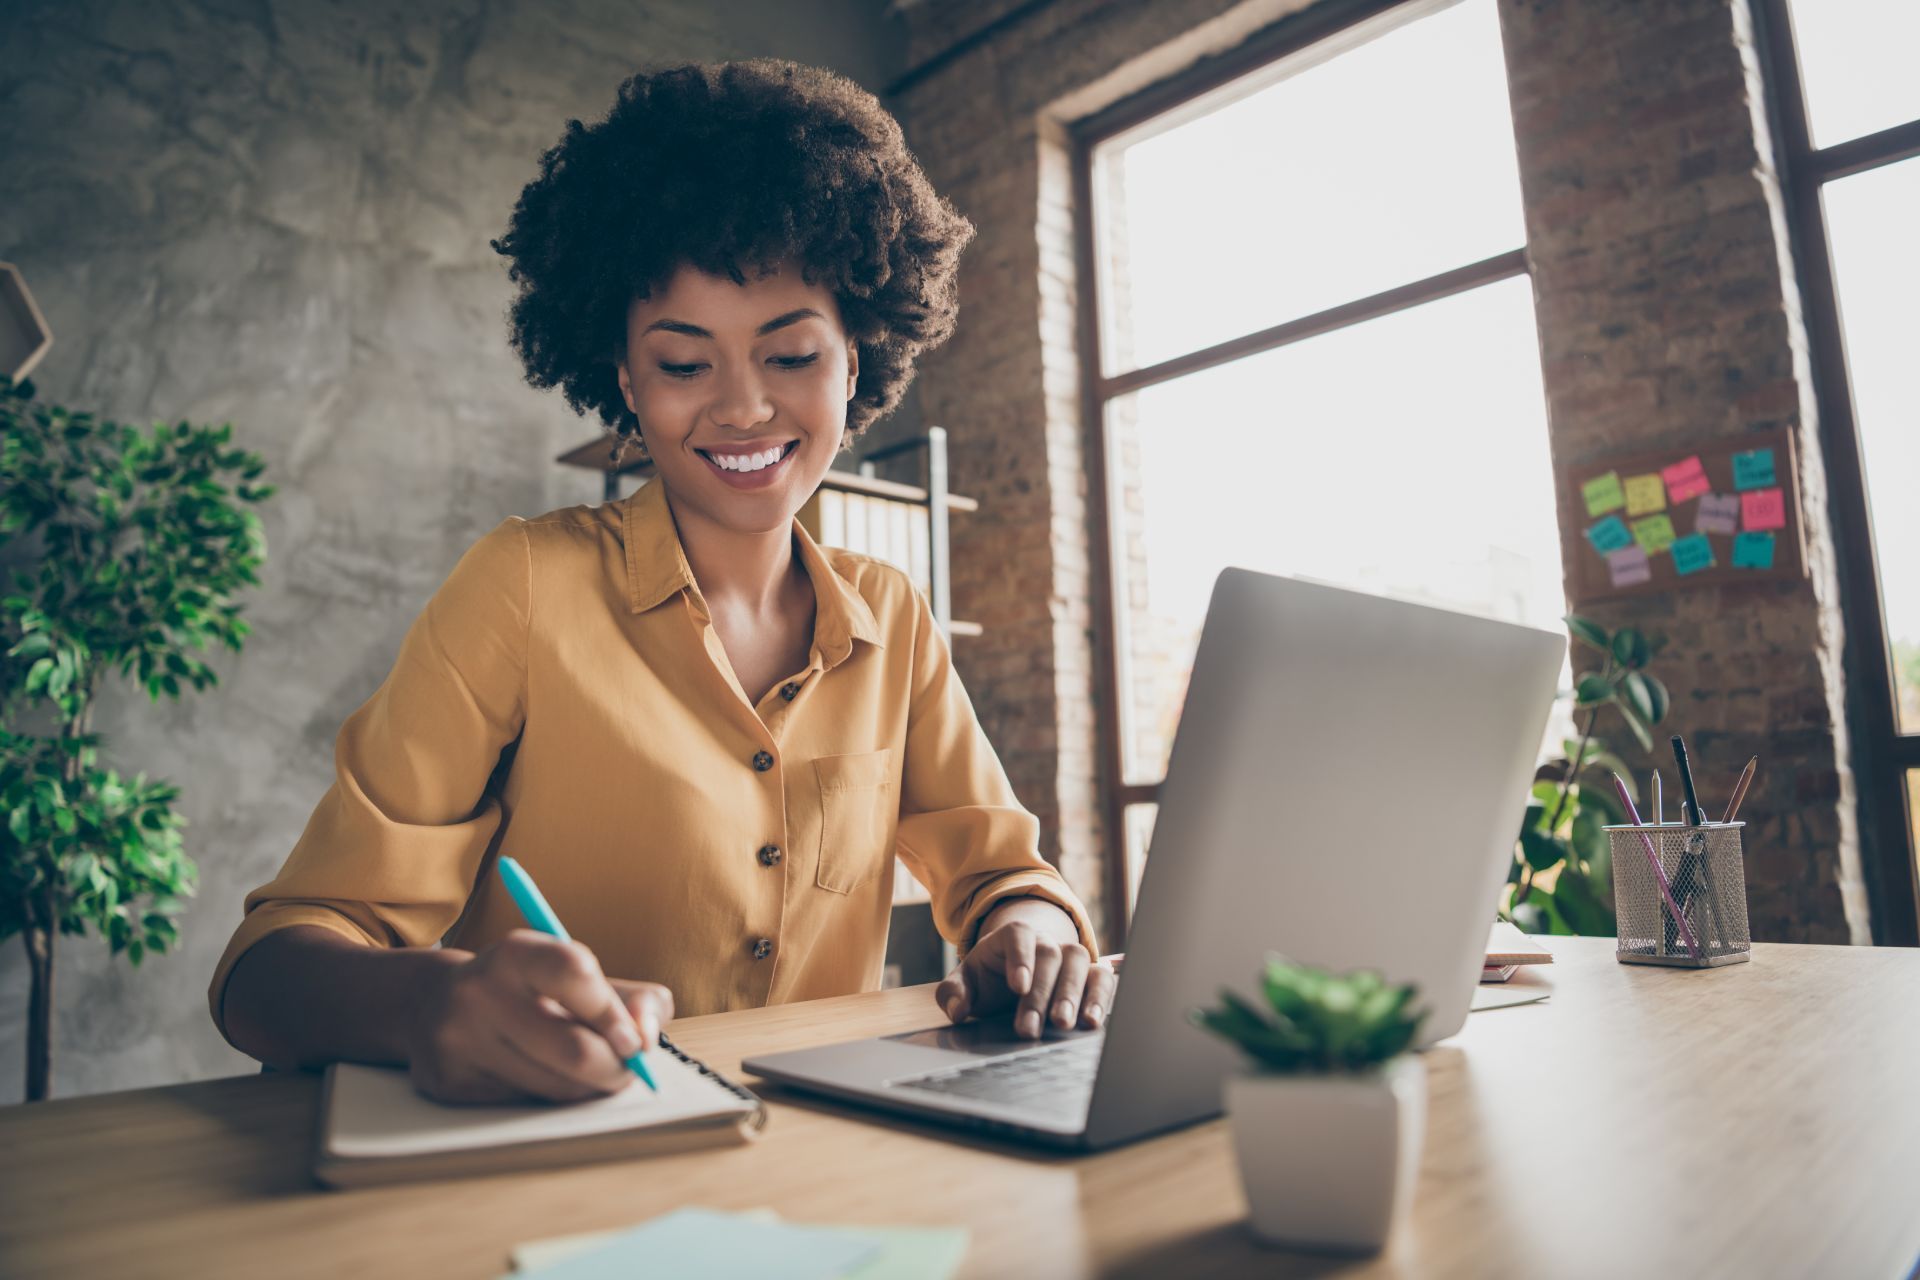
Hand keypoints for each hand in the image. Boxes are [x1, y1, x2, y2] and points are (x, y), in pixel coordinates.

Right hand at [404, 929, 674, 1104]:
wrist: (432, 1002)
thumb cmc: (527, 989)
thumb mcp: (577, 975)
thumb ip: (632, 999)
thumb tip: (648, 1037)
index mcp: (514, 954)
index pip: (576, 973)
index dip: (614, 1013)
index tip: (634, 1039)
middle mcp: (479, 992)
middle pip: (573, 1049)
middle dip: (615, 1068)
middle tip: (626, 1068)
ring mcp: (459, 1040)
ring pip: (555, 1087)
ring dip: (589, 1088)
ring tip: (591, 1073)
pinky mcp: (450, 1083)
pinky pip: (526, 1105)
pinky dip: (552, 1098)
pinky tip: (546, 1078)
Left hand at [935, 911, 1115, 1039]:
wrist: (1016, 975)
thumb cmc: (990, 978)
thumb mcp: (966, 982)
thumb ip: (954, 993)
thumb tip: (957, 1010)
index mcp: (1013, 936)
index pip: (1019, 935)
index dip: (1021, 958)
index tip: (1017, 986)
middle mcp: (1046, 941)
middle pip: (1050, 954)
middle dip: (1041, 993)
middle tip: (1030, 1026)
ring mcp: (1070, 956)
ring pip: (1079, 961)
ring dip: (1072, 994)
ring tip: (1062, 1024)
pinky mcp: (1089, 975)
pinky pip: (1101, 978)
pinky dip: (1100, 997)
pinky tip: (1090, 1022)